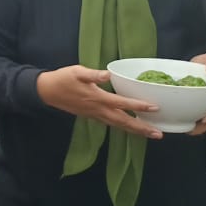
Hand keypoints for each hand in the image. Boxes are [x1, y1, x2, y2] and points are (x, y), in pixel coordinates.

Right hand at [36, 65, 162, 138]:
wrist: (47, 91)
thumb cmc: (63, 79)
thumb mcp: (76, 71)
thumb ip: (92, 74)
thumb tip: (107, 74)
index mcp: (97, 97)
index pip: (121, 103)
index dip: (138, 106)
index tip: (154, 108)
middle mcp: (98, 109)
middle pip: (123, 121)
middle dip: (141, 128)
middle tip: (158, 134)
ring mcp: (95, 115)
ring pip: (118, 125)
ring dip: (134, 130)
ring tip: (150, 134)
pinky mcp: (92, 116)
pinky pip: (111, 124)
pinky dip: (123, 127)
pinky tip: (131, 127)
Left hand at [188, 52, 205, 135]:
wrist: (189, 68)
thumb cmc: (202, 64)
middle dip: (204, 126)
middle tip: (193, 129)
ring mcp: (202, 107)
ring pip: (202, 123)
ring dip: (195, 128)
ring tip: (186, 130)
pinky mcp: (190, 109)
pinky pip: (190, 120)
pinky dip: (186, 124)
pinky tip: (179, 125)